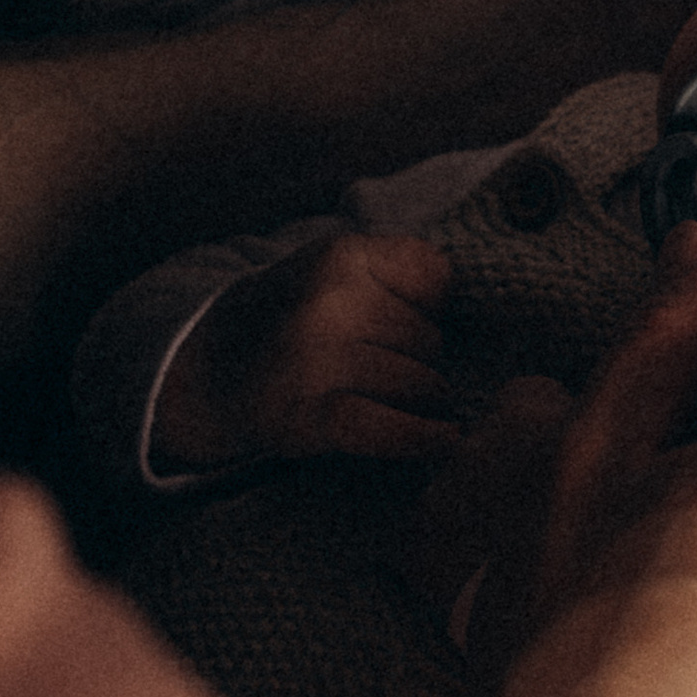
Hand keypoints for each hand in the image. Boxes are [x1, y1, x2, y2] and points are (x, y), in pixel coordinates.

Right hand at [145, 228, 457, 470]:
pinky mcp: (313, 416)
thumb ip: (399, 270)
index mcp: (341, 255)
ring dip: (427, 399)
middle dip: (426, 358)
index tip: (411, 321)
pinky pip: (392, 429)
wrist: (213, 368)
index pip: (437, 278)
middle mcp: (329, 303)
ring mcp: (318, 361)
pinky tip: (443, 441)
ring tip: (408, 401)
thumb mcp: (337, 269)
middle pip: (432, 338)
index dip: (432, 306)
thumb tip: (483, 307)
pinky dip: (424, 439)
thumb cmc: (295, 315)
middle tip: (396, 369)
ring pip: (421, 383)